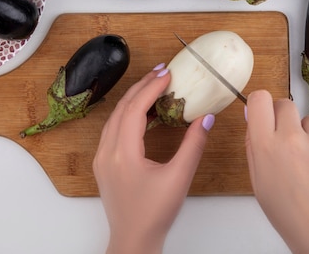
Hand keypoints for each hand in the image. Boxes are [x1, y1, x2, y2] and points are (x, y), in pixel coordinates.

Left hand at [93, 64, 214, 253]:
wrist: (133, 239)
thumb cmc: (154, 214)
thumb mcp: (179, 178)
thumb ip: (193, 146)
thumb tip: (206, 118)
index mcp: (122, 154)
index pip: (134, 109)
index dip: (151, 88)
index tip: (168, 74)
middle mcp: (106, 152)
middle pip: (122, 108)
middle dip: (142, 87)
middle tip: (162, 72)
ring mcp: (102, 157)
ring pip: (115, 118)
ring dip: (134, 99)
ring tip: (155, 86)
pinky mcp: (104, 163)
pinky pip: (113, 129)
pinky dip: (128, 115)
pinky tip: (144, 113)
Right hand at [245, 90, 308, 253]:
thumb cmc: (286, 210)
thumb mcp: (256, 177)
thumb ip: (254, 143)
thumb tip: (252, 115)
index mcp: (265, 145)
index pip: (260, 99)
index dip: (261, 103)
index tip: (263, 111)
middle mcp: (291, 138)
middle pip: (285, 103)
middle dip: (283, 116)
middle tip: (285, 137)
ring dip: (307, 134)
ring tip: (307, 161)